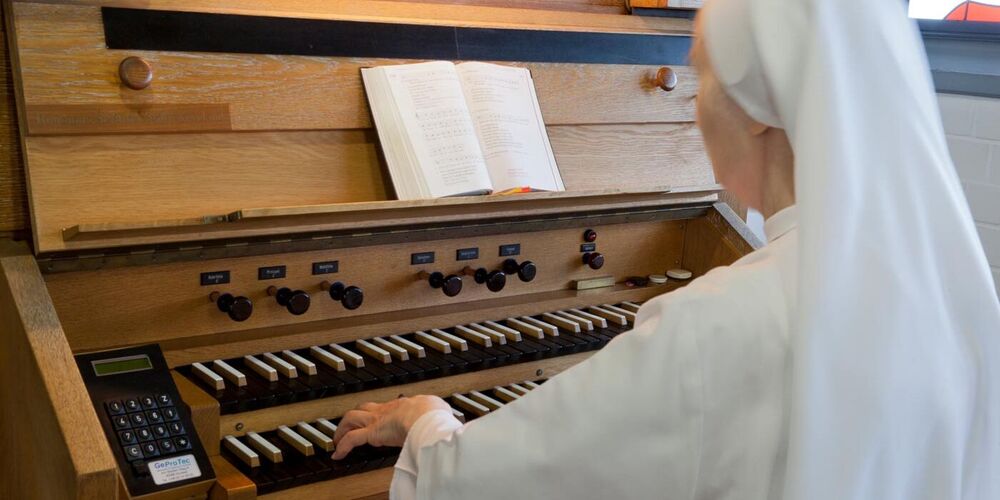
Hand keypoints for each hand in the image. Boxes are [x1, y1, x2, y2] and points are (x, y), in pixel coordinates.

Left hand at [332, 395, 450, 459]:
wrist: (427, 416)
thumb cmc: (435, 414)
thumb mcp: (441, 410)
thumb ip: (441, 413)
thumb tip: (449, 418)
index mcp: (404, 405)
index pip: (389, 407)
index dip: (383, 413)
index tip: (382, 421)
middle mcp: (388, 410)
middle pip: (366, 407)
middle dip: (357, 416)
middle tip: (351, 425)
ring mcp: (378, 420)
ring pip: (352, 418)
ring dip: (343, 428)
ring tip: (338, 439)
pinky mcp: (373, 433)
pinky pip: (352, 439)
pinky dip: (342, 447)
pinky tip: (337, 455)